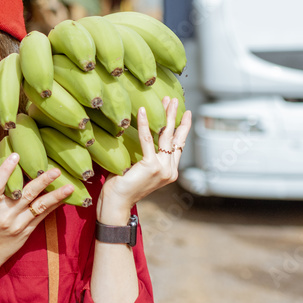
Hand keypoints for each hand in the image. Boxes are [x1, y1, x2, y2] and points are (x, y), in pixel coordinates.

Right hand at [0, 152, 73, 270]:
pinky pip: (43, 216)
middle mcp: (5, 214)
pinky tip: (65, 198)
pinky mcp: (27, 231)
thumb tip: (0, 154)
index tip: (16, 155)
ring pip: (39, 207)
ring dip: (55, 195)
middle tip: (55, 170)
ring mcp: (18, 224)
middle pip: (25, 195)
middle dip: (42, 181)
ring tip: (69, 186)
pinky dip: (54, 206)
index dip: (6, 169)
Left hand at [98, 96, 191, 223]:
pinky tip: (143, 110)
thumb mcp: (139, 170)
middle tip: (176, 100)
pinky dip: (145, 123)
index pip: (179, 145)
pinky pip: (148, 139)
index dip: (182, 128)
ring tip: (167, 99)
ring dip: (166, 115)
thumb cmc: (123, 186)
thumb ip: (146, 157)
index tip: (185, 114)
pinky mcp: (151, 166)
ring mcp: (163, 168)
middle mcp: (170, 170)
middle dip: (176, 116)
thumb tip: (144, 139)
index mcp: (169, 171)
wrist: (117, 203)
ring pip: (166, 135)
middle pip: (175, 137)